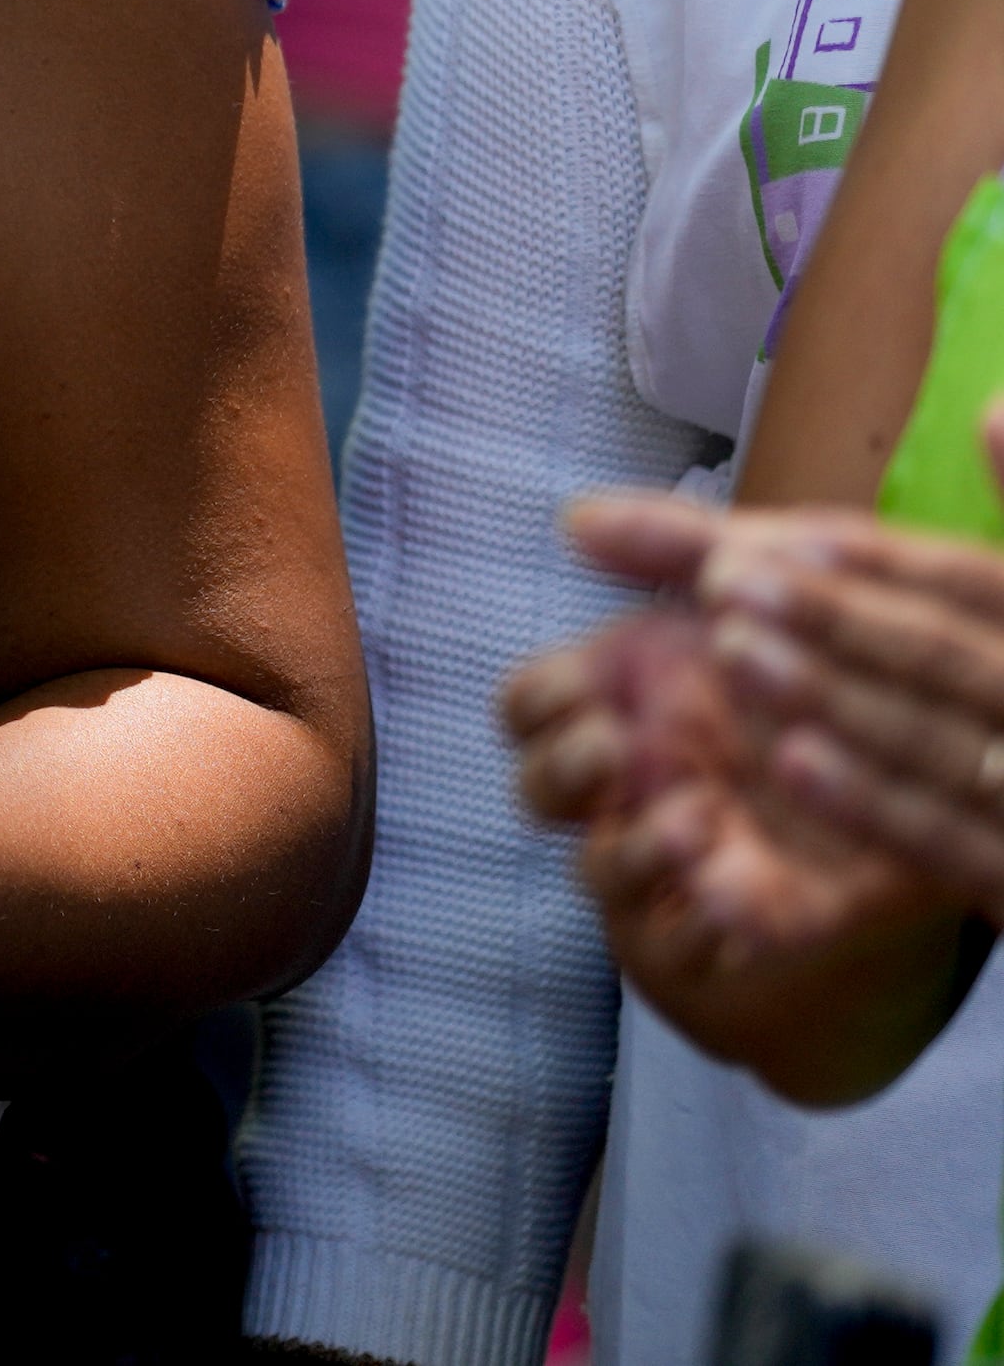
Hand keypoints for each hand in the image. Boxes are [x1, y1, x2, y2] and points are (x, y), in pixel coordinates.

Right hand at [509, 499, 974, 1097]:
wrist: (932, 755)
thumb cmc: (814, 664)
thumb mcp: (753, 590)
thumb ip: (672, 545)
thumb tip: (575, 518)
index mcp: (622, 698)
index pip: (527, 708)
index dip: (542, 704)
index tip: (591, 690)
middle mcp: (635, 779)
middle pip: (537, 792)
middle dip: (562, 771)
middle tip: (617, 745)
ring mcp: (682, 851)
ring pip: (600, 872)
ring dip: (632, 847)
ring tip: (696, 816)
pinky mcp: (750, 914)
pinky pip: (697, 941)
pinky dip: (703, 921)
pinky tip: (732, 890)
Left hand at [695, 499, 1003, 922]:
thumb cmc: (972, 709)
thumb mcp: (928, 628)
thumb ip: (891, 556)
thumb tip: (987, 412)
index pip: (967, 581)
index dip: (873, 560)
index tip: (767, 537)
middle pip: (944, 652)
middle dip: (837, 617)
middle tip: (720, 581)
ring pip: (940, 742)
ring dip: (837, 697)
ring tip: (733, 650)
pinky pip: (951, 841)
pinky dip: (875, 803)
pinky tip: (792, 762)